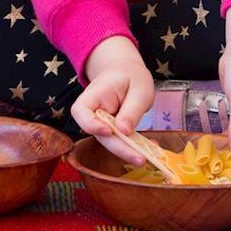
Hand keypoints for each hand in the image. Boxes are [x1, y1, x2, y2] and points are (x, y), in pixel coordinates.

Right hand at [69, 36, 153, 165]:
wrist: (127, 72)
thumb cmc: (132, 76)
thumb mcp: (139, 89)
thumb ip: (131, 110)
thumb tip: (124, 131)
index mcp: (95, 93)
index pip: (80, 111)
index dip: (91, 124)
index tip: (109, 131)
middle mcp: (93, 110)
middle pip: (97, 133)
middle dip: (118, 147)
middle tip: (140, 158)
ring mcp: (101, 121)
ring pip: (108, 141)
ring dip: (127, 150)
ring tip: (148, 156)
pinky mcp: (111, 129)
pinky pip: (119, 140)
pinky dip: (134, 146)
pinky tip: (150, 148)